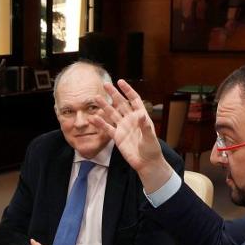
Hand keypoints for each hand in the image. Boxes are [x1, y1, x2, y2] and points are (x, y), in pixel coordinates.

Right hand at [95, 78, 173, 192]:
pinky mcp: (117, 137)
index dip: (128, 90)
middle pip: (121, 103)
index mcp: (141, 116)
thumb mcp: (150, 137)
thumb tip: (141, 114)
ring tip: (96, 98)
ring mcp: (123, 127)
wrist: (146, 162)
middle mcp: (130, 119)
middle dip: (113, 94)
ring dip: (104, 106)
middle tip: (105, 85)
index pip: (134, 100)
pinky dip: (100, 123)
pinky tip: (93, 118)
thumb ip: (145, 125)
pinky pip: (107, 128)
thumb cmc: (152, 149)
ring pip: (112, 114)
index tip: (120, 82)